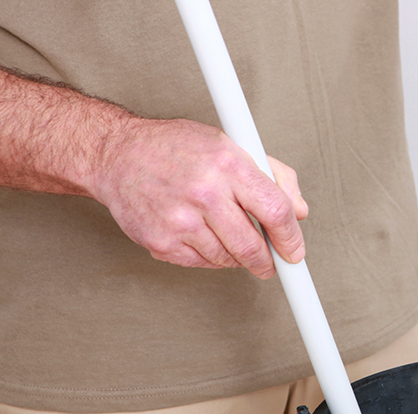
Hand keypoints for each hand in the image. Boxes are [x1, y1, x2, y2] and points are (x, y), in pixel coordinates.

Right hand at [93, 117, 307, 278]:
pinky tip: (200, 234)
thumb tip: (300, 211)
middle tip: (270, 261)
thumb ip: (274, 176)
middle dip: (268, 261)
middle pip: (254, 247)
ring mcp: (180, 220)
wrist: (117, 155)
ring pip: (229, 259)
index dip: (291, 238)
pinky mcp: (161, 242)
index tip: (295, 251)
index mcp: (228, 164)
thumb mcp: (231, 145)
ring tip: (225, 233)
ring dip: (236, 256)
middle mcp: (204, 192)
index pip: (276, 211)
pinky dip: (210, 256)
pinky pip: (202, 263)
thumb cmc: (178, 149)